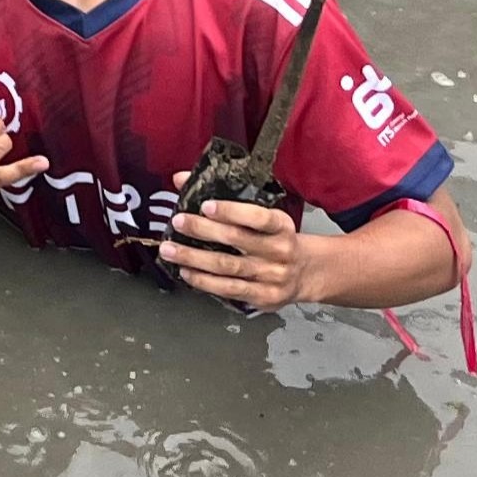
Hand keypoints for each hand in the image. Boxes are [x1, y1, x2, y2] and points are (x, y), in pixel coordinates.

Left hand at [156, 196, 309, 311]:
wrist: (306, 272)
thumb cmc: (275, 238)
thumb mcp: (264, 215)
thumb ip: (227, 198)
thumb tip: (182, 179)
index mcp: (281, 226)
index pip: (259, 217)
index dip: (232, 211)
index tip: (206, 205)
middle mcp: (279, 250)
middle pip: (238, 240)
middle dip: (203, 230)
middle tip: (178, 222)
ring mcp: (271, 276)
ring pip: (228, 267)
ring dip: (194, 258)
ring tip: (170, 250)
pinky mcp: (263, 297)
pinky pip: (229, 289)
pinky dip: (204, 281)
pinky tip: (186, 272)